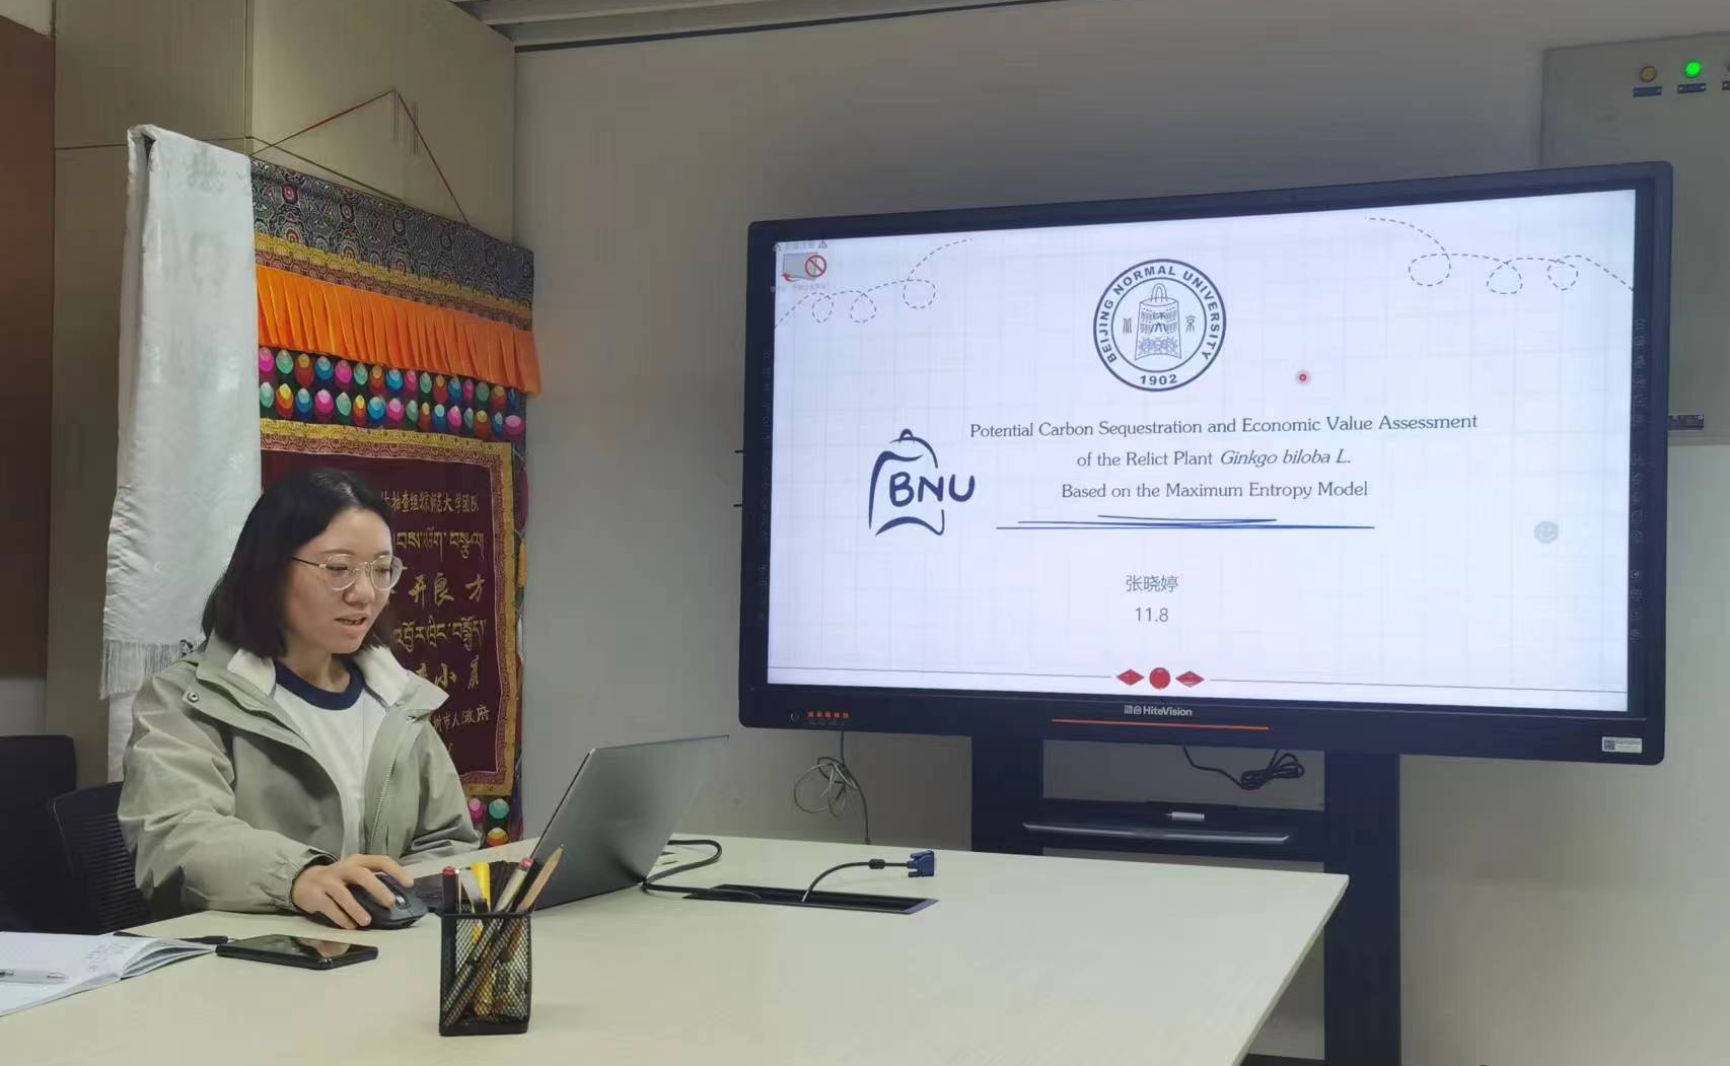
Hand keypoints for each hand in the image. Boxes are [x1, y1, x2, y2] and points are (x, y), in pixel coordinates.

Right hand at [291, 854, 412, 929]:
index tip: (409, 884)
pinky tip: (349, 926)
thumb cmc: (338, 880)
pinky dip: (340, 917)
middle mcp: (344, 868)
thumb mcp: (354, 874)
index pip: (381, 861)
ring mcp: (328, 881)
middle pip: (362, 875)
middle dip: (378, 888)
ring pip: (343, 893)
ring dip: (356, 908)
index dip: (396, 871)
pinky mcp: (315, 895)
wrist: (303, 881)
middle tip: (390, 902)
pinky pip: (329, 907)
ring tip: (367, 921)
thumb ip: (371, 881)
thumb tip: (396, 898)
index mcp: (358, 861)